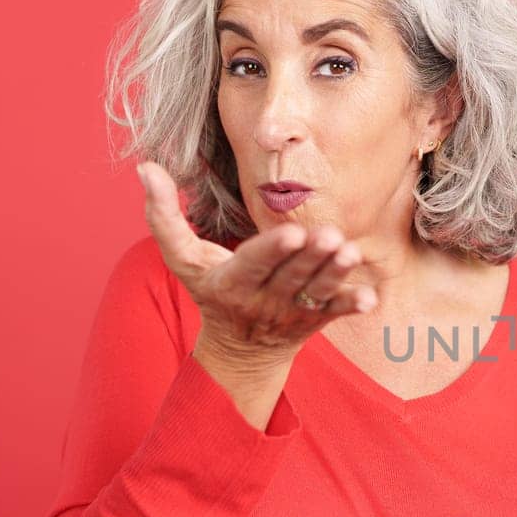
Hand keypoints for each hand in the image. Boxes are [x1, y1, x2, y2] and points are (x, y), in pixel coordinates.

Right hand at [135, 161, 375, 364]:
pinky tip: (370, 297)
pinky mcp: (315, 320)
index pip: (253, 264)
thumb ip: (163, 215)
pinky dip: (352, 306)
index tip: (292, 232)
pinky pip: (335, 313)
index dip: (272, 250)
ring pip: (316, 292)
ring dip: (334, 274)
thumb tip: (145, 167)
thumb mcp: (182, 257)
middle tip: (332, 235)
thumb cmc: (210, 289)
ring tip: (351, 252)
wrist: (240, 350)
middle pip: (290, 276)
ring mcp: (292, 313)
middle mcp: (263, 301)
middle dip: (311, 257)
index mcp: (231, 283)